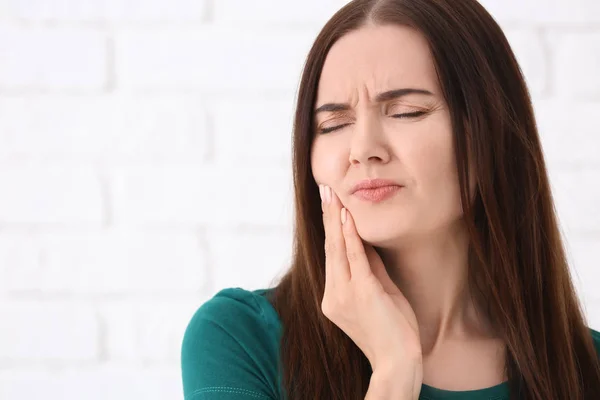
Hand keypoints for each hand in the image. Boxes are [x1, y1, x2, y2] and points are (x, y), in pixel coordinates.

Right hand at [319, 184, 422, 395]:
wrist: (398, 362)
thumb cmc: (393, 331)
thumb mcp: (380, 294)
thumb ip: (370, 269)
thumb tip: (364, 241)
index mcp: (334, 298)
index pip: (332, 256)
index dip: (330, 229)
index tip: (328, 206)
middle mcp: (333, 295)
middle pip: (329, 248)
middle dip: (328, 217)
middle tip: (326, 190)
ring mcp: (344, 295)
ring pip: (338, 250)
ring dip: (336, 220)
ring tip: (332, 196)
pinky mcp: (361, 293)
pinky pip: (354, 259)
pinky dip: (351, 236)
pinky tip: (347, 217)